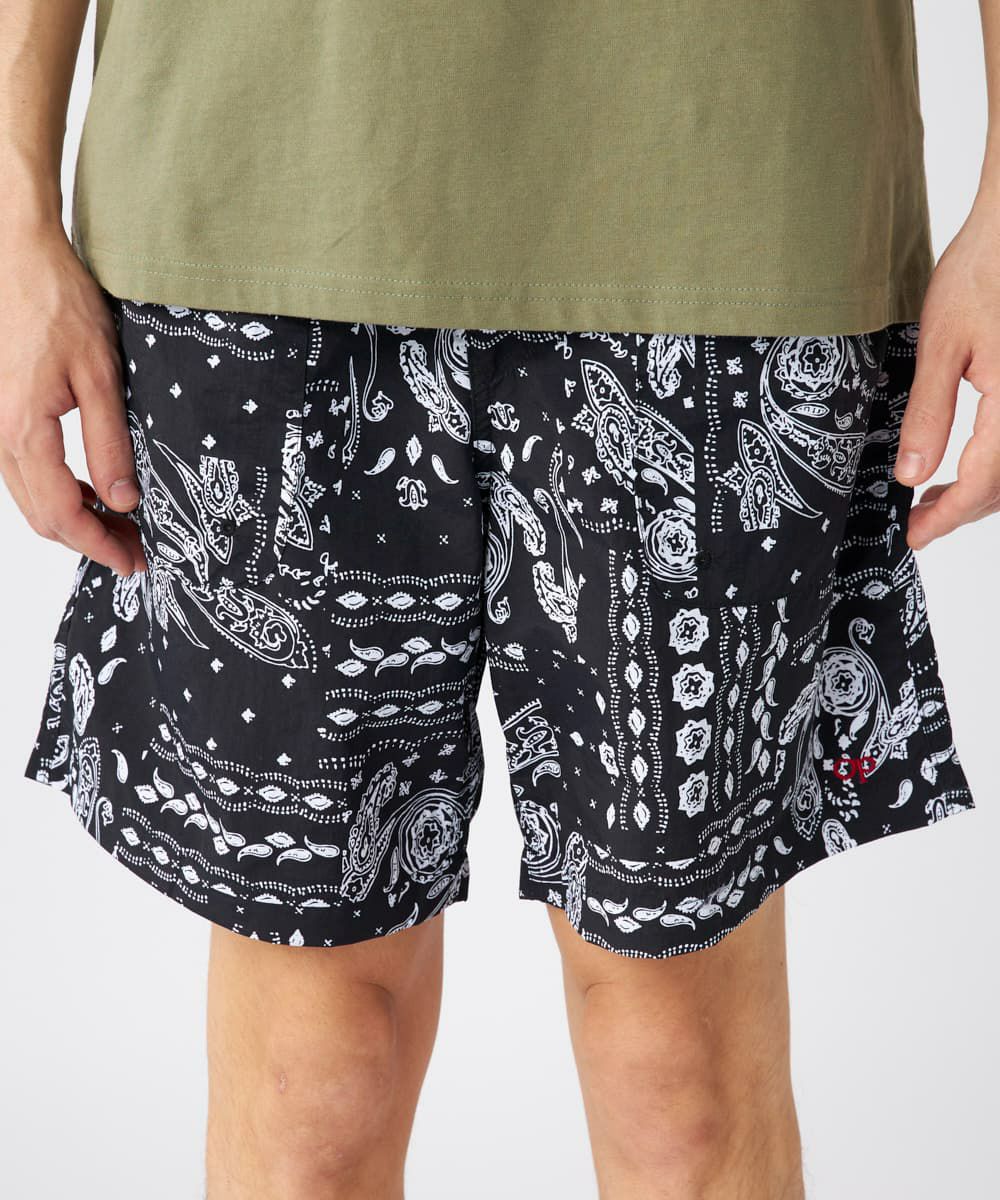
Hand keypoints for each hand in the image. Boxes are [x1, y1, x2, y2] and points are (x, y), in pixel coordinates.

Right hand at [0, 225, 145, 575]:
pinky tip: (94, 491)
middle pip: (42, 516)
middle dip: (89, 540)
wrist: (20, 259)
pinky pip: (25, 472)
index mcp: (23, 429)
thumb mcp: (102, 377)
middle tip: (136, 551)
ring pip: (31, 498)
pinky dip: (59, 491)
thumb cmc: (59, 305)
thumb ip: (111, 444)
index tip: (133, 561)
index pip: (62, 514)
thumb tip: (124, 501)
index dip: (99, 546)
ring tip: (122, 526)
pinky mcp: (1, 415)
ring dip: (75, 518)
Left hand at [896, 199, 999, 549]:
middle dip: (961, 511)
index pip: (983, 483)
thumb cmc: (982, 274)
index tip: (914, 537)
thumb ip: (929, 416)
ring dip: (980, 492)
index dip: (947, 518)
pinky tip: (963, 468)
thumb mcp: (940, 348)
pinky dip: (994, 466)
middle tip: (917, 524)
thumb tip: (911, 475)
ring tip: (934, 500)